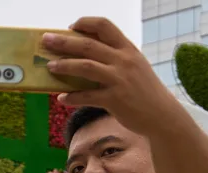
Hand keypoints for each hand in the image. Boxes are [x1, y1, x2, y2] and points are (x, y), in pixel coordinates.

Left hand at [43, 17, 181, 134]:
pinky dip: (72, 97)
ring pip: (85, 67)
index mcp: (128, 49)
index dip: (85, 23)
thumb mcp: (135, 67)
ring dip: (64, 65)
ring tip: (50, 67)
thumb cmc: (145, 91)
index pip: (104, 26)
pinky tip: (62, 98)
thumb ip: (115, 59)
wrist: (162, 115)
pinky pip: (87, 96)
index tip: (70, 26)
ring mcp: (119, 79)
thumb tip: (85, 58)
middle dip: (63, 42)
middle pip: (88, 45)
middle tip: (45, 40)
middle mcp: (123, 60)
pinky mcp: (115, 100)